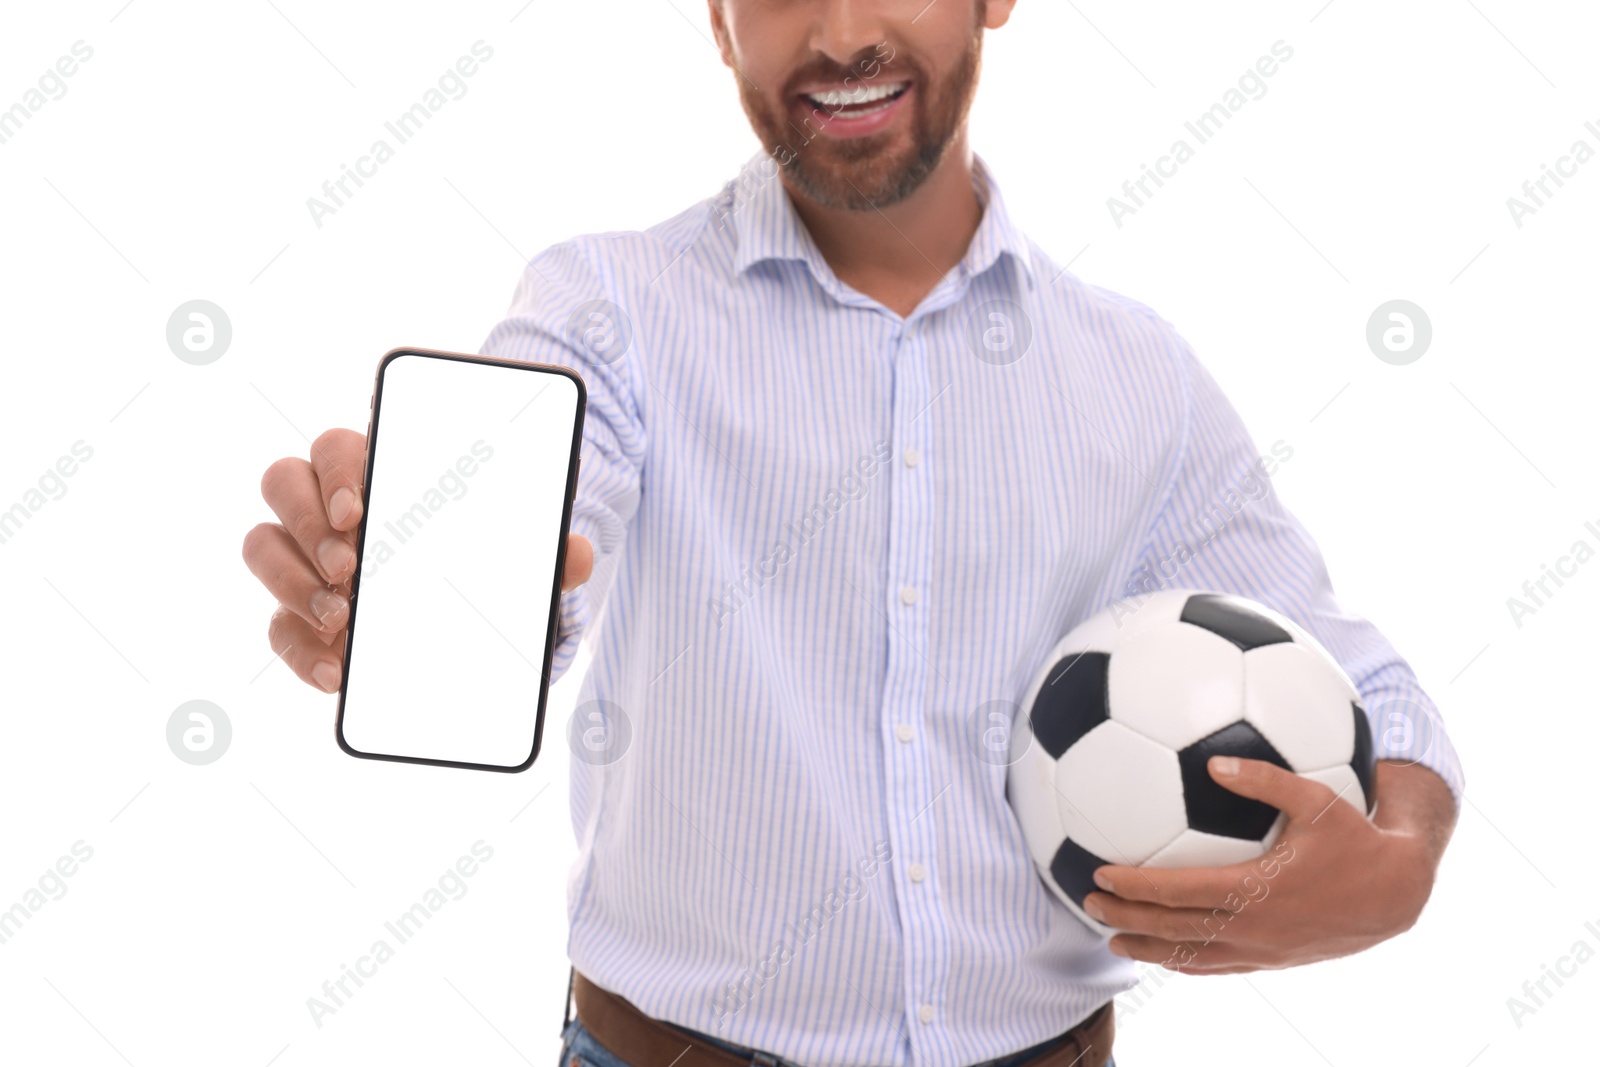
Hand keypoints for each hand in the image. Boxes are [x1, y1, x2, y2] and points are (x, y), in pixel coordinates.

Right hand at [243, 428, 593, 693]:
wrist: (465, 618)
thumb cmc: (479, 560)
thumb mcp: (516, 555)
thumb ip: (544, 550)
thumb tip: (580, 553)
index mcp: (378, 474)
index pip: (337, 447)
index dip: (339, 470)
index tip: (361, 508)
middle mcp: (326, 507)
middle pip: (284, 482)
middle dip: (310, 521)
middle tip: (352, 564)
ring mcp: (302, 560)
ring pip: (261, 544)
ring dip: (292, 578)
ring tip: (343, 614)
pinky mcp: (296, 617)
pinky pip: (276, 627)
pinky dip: (302, 650)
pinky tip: (337, 672)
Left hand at [1081, 757, 1455, 974]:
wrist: (1396, 894)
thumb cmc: (1355, 837)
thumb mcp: (1316, 798)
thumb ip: (1263, 779)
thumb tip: (1215, 761)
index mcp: (1256, 888)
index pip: (1179, 890)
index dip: (1136, 885)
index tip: (1100, 872)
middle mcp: (1253, 926)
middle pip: (1174, 928)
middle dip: (1127, 917)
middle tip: (1088, 903)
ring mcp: (1262, 949)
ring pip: (1192, 956)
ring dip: (1148, 948)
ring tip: (1112, 941)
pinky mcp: (1273, 961)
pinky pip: (1219, 967)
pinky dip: (1185, 963)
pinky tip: (1164, 954)